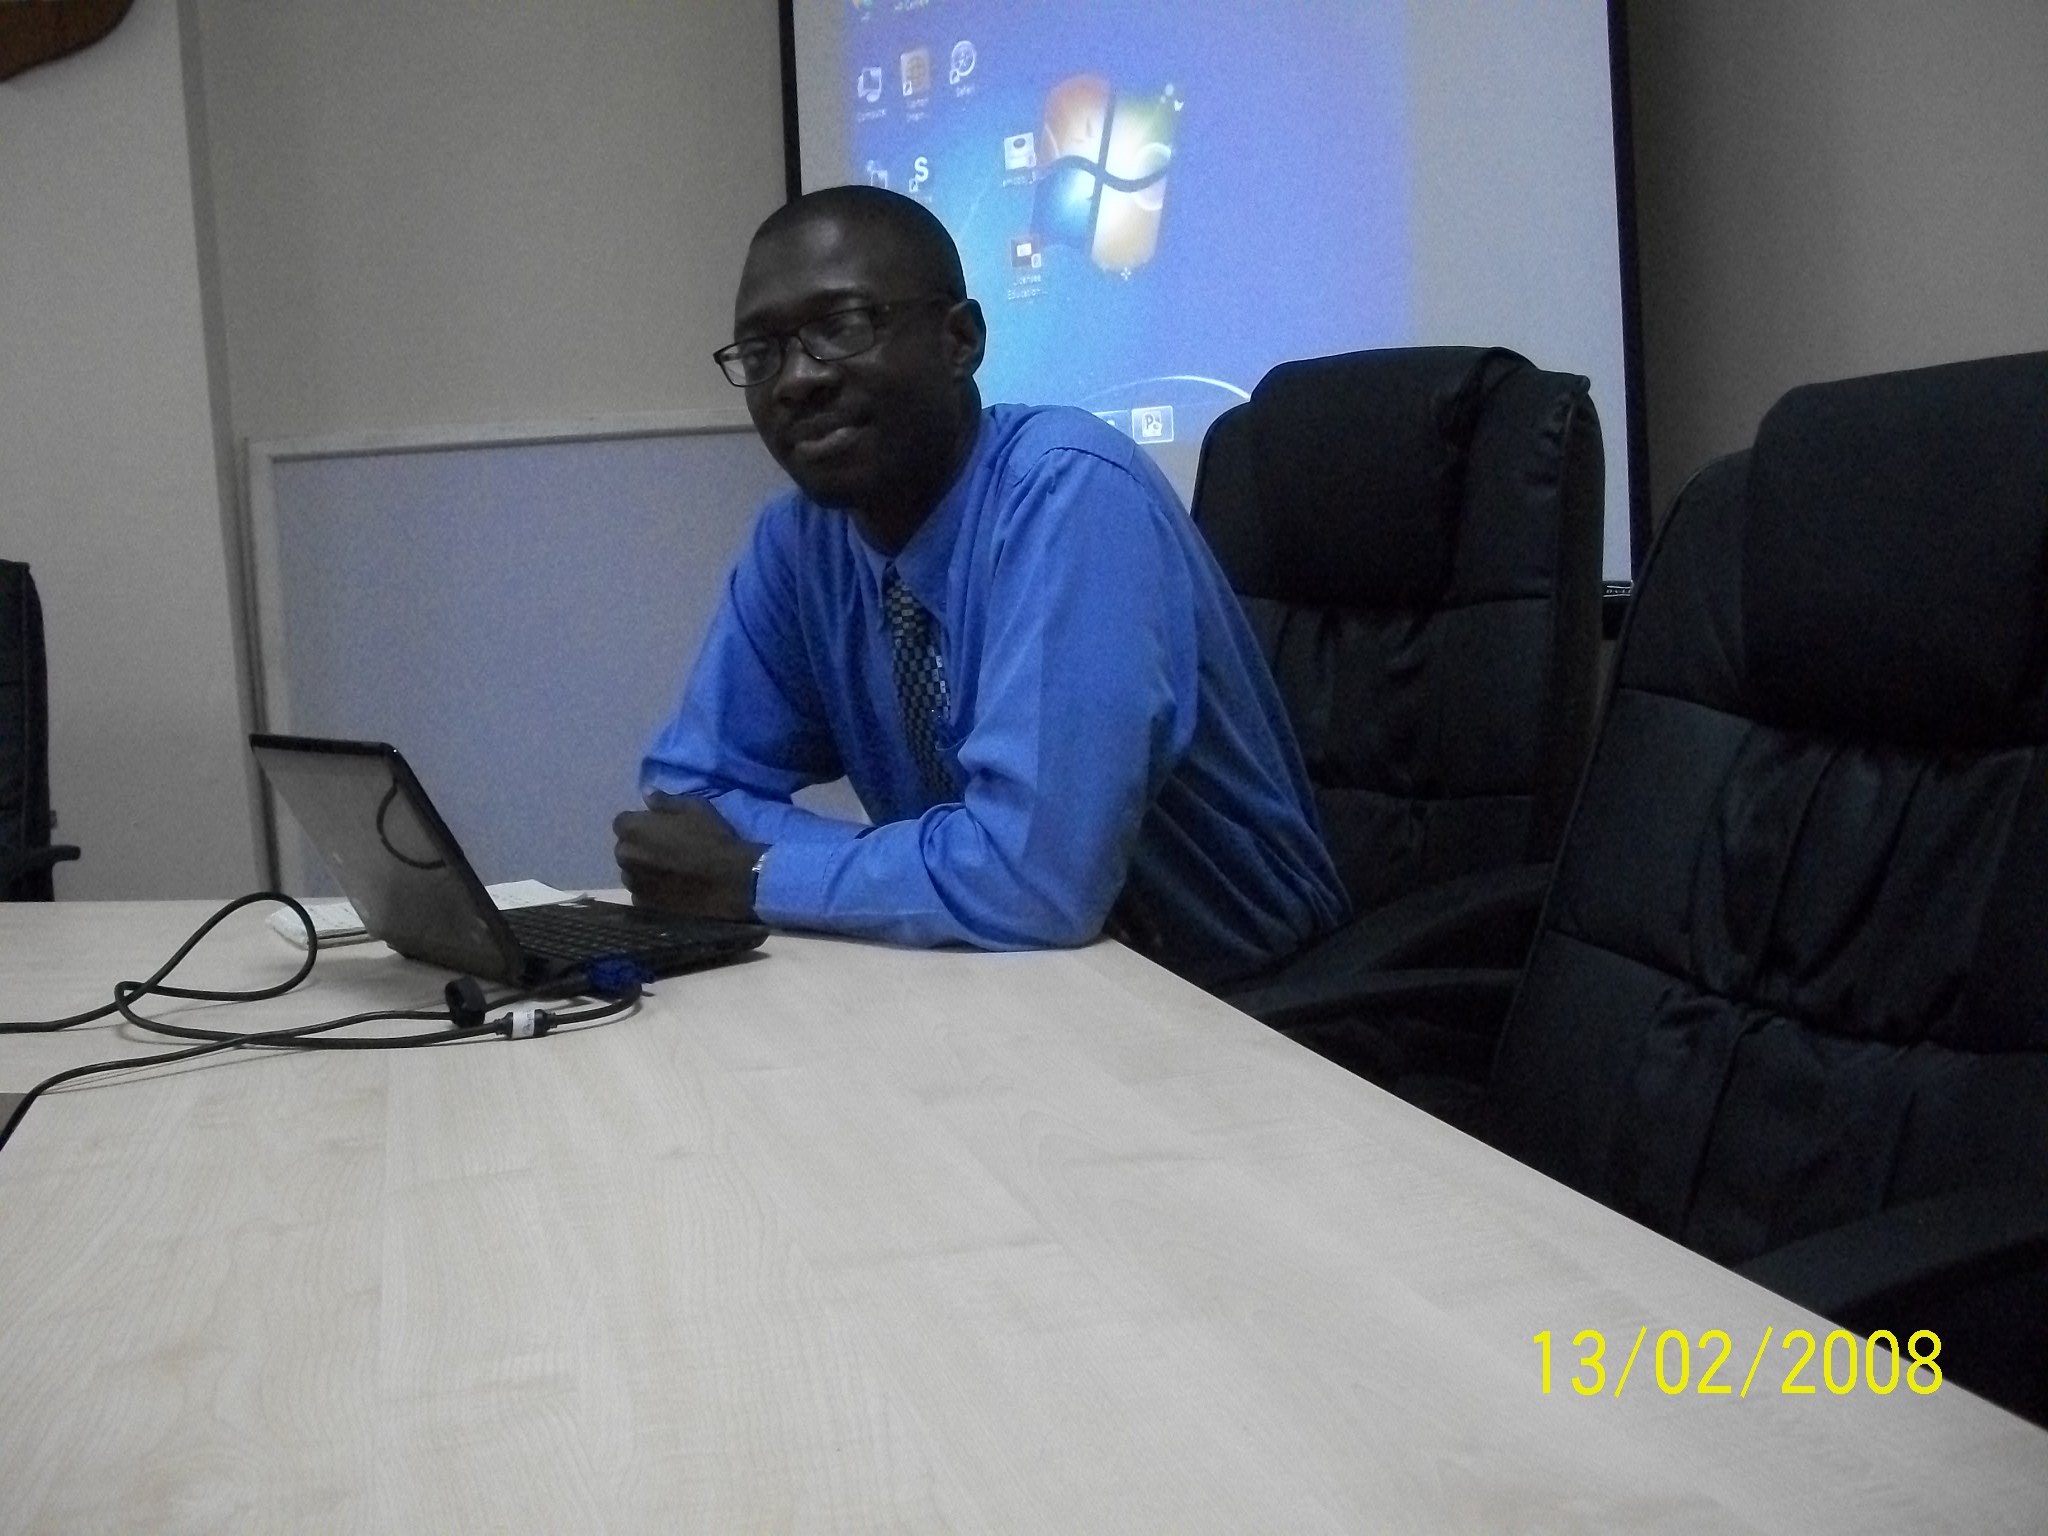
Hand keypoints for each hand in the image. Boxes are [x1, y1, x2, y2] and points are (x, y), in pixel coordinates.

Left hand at [613, 795, 766, 923]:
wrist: (730, 881)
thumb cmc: (711, 839)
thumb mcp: (694, 807)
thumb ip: (664, 801)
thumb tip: (646, 794)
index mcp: (632, 829)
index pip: (623, 822)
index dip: (641, 824)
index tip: (659, 828)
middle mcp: (625, 856)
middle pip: (625, 848)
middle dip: (639, 847)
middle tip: (665, 850)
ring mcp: (633, 883)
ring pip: (632, 872)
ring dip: (644, 870)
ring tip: (670, 872)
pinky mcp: (644, 905)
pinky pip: (642, 893)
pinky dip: (652, 890)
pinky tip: (672, 889)